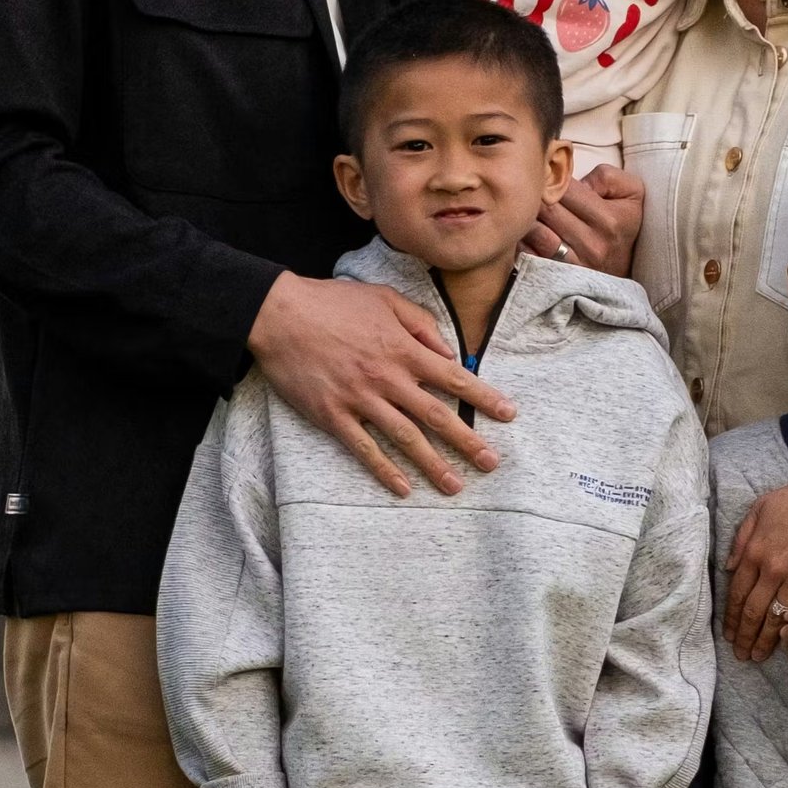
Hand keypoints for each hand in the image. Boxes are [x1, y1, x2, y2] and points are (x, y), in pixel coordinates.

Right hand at [248, 272, 512, 497]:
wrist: (279, 315)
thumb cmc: (332, 302)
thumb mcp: (384, 299)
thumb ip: (421, 323)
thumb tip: (448, 352)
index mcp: (402, 348)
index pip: (453, 378)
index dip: (484, 397)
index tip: (508, 414)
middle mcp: (387, 377)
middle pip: (436, 416)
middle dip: (468, 442)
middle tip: (491, 464)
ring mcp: (360, 399)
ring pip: (405, 438)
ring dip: (432, 465)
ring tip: (454, 486)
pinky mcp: (333, 415)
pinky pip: (364, 448)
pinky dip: (384, 470)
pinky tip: (403, 488)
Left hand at [527, 164, 644, 273]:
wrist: (627, 266)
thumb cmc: (624, 223)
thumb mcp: (632, 193)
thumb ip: (606, 177)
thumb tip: (572, 181)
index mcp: (608, 220)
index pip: (566, 189)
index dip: (552, 178)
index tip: (547, 176)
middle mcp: (592, 244)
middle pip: (547, 208)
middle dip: (534, 194)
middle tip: (528, 187)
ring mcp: (575, 264)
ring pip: (535, 232)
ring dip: (526, 217)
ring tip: (525, 208)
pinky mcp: (560, 277)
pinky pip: (530, 255)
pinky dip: (523, 241)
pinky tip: (525, 230)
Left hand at [723, 446, 787, 660]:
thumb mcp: (759, 509)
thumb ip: (741, 538)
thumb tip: (729, 566)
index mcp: (754, 551)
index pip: (737, 594)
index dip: (731, 619)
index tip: (728, 636)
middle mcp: (772, 568)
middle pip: (753, 612)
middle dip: (744, 637)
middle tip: (741, 656)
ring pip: (777, 617)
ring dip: (766, 641)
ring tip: (759, 657)